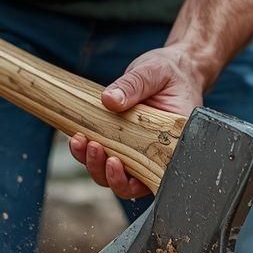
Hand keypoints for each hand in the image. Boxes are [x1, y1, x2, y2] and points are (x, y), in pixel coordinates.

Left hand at [69, 43, 206, 198]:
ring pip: (115, 176)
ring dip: (95, 165)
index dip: (134, 180)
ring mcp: (139, 153)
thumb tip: (109, 100)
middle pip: (131, 184)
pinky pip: (106, 158)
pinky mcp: (123, 145)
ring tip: (81, 142)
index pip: (157, 178)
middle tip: (94, 148)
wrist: (171, 68)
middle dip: (108, 174)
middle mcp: (158, 156)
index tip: (115, 162)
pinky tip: (78, 138)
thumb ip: (134, 85)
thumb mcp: (154, 73)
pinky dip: (89, 154)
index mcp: (175, 145)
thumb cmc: (170, 73)